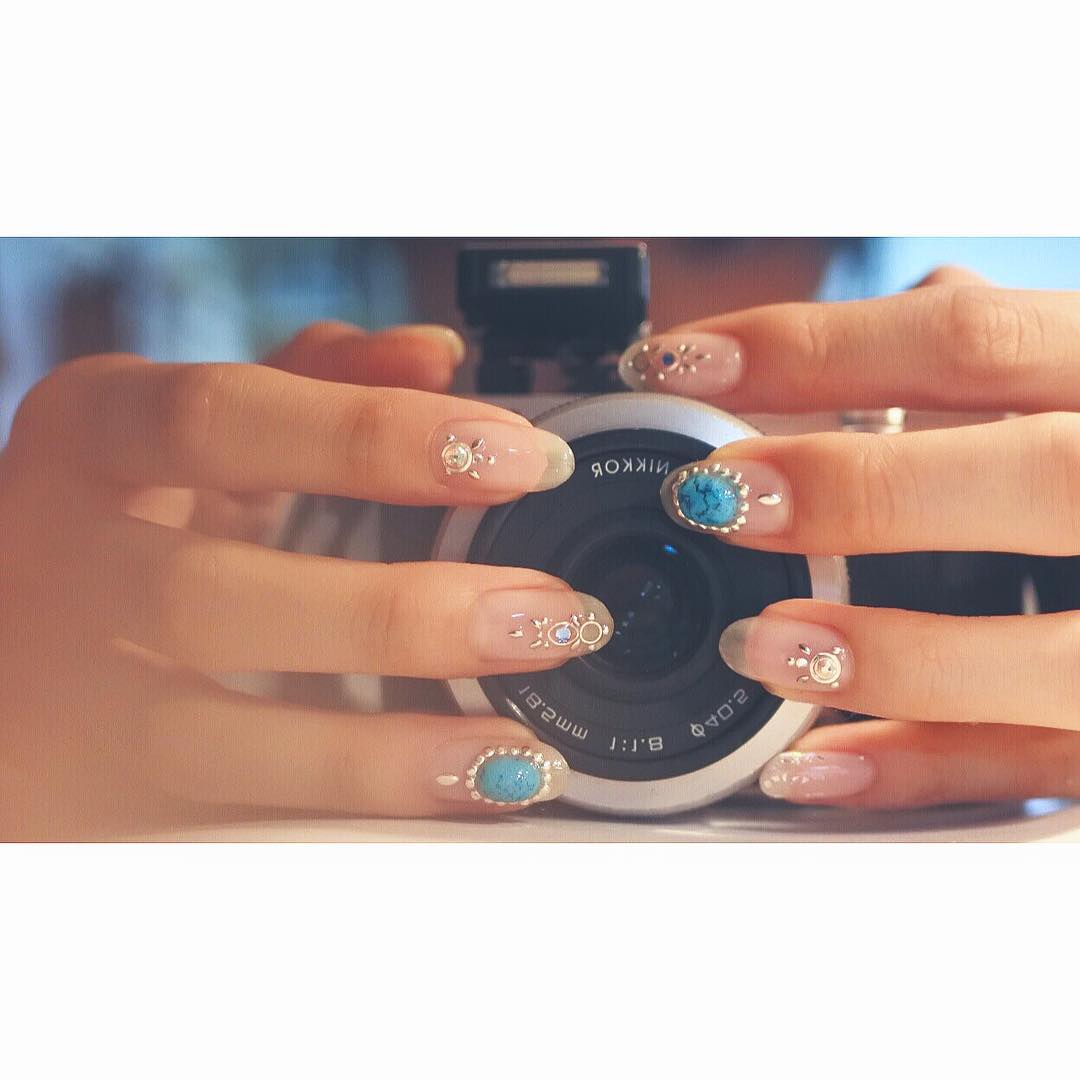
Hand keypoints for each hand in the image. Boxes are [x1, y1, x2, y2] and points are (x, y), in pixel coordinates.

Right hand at [0, 322, 611, 837]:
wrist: (8, 644)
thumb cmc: (117, 513)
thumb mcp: (188, 430)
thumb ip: (311, 382)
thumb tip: (438, 356)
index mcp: (96, 433)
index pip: (229, 418)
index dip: (379, 437)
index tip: (524, 460)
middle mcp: (65, 561)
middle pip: (219, 597)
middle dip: (402, 617)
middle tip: (557, 619)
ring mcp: (71, 696)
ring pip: (219, 739)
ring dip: (387, 752)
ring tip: (521, 755)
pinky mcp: (95, 800)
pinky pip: (235, 818)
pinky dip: (350, 814)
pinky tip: (447, 802)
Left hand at [619, 267, 1079, 807]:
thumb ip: (1038, 348)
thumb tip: (924, 294)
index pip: (972, 337)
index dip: (814, 345)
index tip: (689, 354)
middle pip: (1025, 476)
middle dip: (858, 487)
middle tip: (718, 494)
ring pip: (1054, 656)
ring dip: (894, 654)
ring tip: (762, 649)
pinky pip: (1051, 771)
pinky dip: (929, 770)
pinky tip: (819, 767)